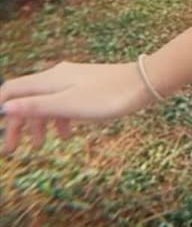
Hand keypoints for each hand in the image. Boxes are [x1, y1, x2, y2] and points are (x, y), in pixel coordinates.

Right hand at [1, 61, 152, 153]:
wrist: (143, 84)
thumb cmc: (107, 96)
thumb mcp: (68, 106)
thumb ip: (36, 106)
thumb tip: (4, 108)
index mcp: (49, 79)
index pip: (12, 89)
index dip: (1, 107)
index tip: (1, 133)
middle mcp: (57, 76)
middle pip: (27, 98)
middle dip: (18, 123)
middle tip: (14, 149)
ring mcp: (72, 81)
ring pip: (46, 102)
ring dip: (39, 123)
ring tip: (41, 146)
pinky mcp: (85, 87)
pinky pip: (63, 103)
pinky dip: (59, 118)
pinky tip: (67, 134)